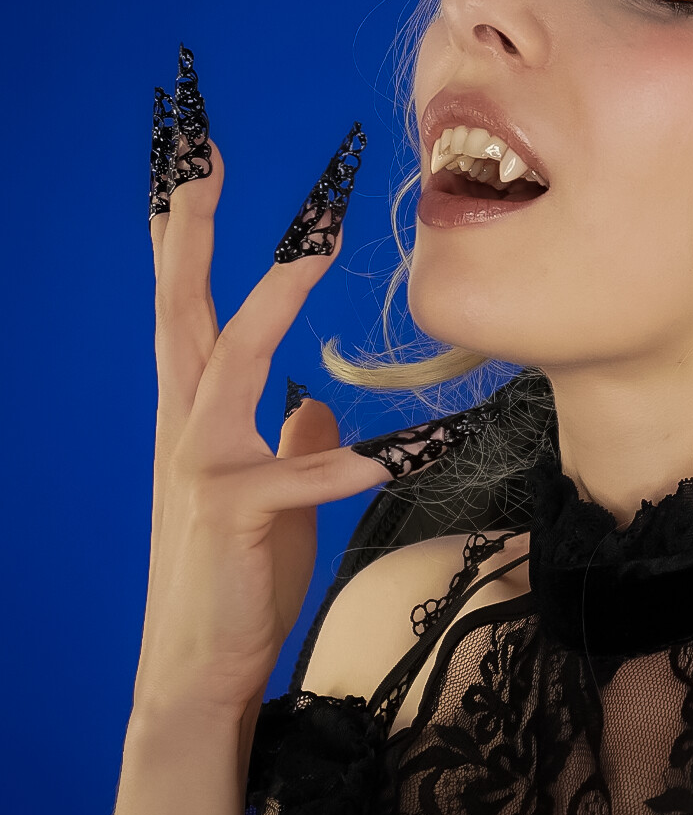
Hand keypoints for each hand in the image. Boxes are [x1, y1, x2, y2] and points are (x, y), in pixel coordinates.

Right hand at [137, 54, 398, 721]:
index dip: (192, 235)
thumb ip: (290, 438)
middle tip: (204, 155)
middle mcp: (188, 424)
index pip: (192, 306)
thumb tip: (314, 402)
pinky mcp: (228, 514)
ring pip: (228, 364)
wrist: (202, 660)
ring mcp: (200, 466)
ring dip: (270, 304)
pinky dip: (336, 465)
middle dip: (193, 231)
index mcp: (199, 411)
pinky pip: (290, 479)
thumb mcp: (276, 489)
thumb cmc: (239, 569)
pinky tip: (387, 458)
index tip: (200, 164)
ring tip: (313, 251)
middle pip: (183, 308)